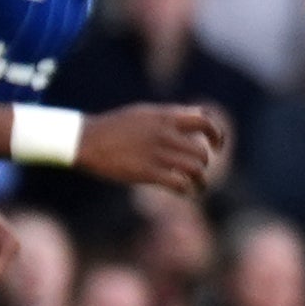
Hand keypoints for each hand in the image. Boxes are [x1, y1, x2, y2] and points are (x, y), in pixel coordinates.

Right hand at [77, 102, 232, 193]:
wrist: (86, 140)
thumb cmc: (114, 127)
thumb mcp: (145, 113)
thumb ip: (170, 116)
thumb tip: (195, 117)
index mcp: (165, 116)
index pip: (205, 121)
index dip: (217, 134)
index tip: (218, 146)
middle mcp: (165, 134)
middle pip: (202, 152)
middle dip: (205, 164)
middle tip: (200, 170)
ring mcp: (157, 153)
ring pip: (195, 169)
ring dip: (200, 181)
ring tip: (198, 186)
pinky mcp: (147, 172)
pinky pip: (179, 184)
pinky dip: (187, 191)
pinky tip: (185, 192)